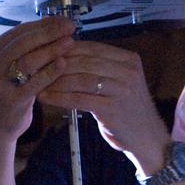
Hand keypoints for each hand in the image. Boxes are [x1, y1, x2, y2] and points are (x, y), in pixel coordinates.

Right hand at [0, 16, 75, 142]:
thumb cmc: (9, 91)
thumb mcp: (10, 66)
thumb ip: (26, 48)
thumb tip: (53, 24)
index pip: (19, 31)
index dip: (43, 24)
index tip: (62, 20)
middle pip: (23, 42)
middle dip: (49, 32)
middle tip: (69, 27)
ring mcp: (0, 83)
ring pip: (28, 60)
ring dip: (51, 49)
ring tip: (70, 42)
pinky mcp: (12, 100)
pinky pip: (34, 83)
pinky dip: (50, 72)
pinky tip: (63, 63)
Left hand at [39, 40, 169, 172]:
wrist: (148, 137)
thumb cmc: (129, 109)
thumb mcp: (121, 81)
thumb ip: (101, 67)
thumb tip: (66, 54)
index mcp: (129, 60)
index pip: (92, 47)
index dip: (67, 48)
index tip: (47, 51)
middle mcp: (128, 71)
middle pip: (85, 61)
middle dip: (58, 63)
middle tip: (37, 65)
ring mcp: (122, 90)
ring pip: (81, 79)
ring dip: (56, 80)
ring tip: (37, 82)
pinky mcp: (112, 108)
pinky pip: (80, 99)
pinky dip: (60, 97)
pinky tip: (46, 97)